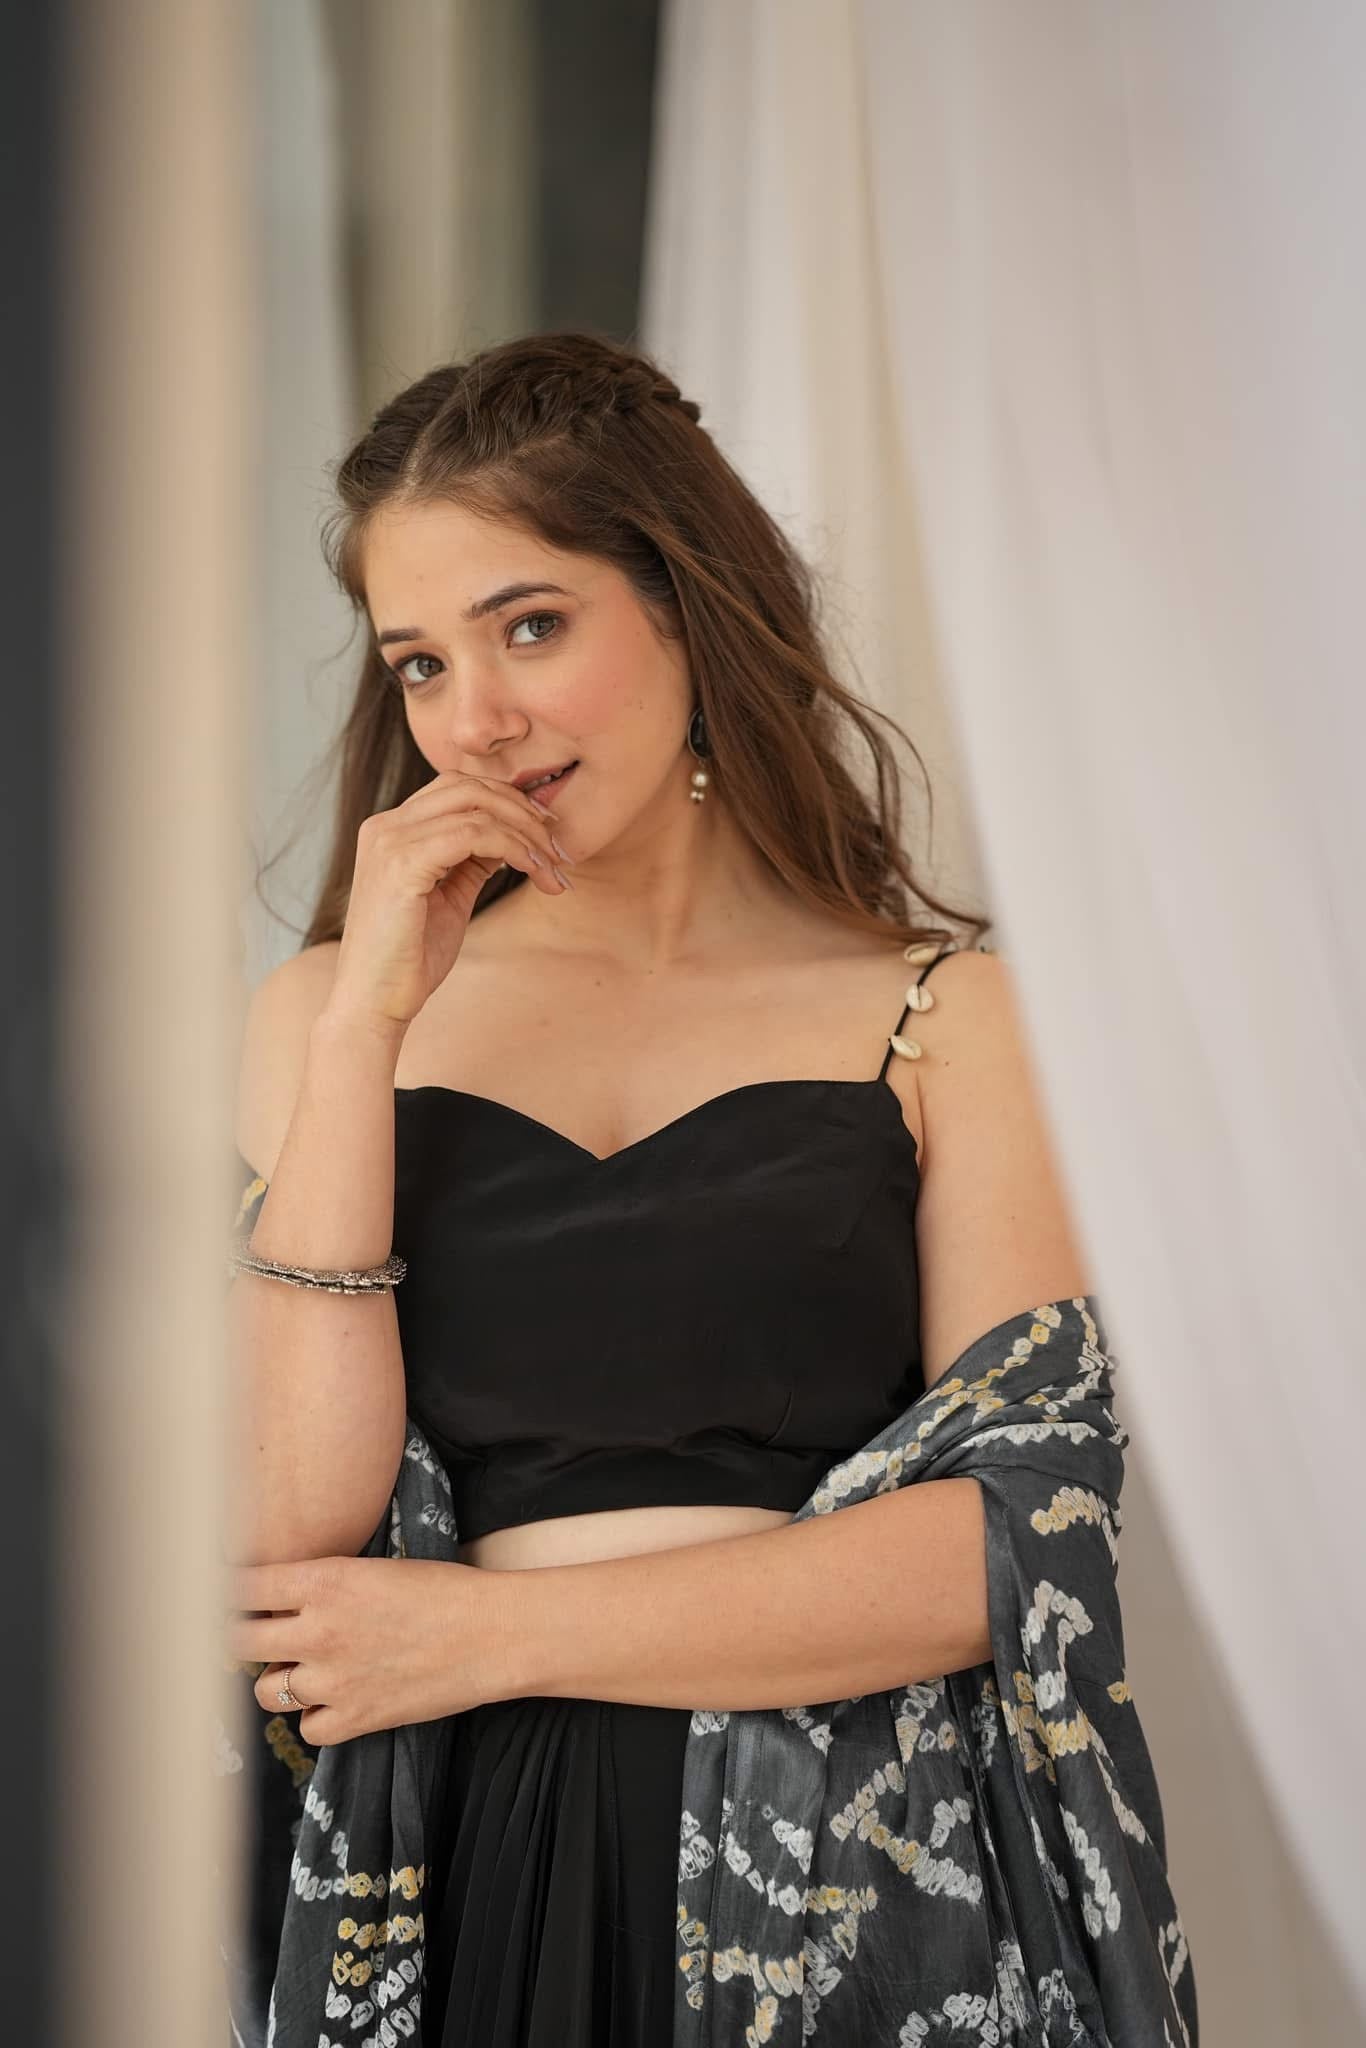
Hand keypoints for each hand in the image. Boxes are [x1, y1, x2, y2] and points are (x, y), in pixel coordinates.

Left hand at [224, 1554, 521, 1746]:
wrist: (493, 1633)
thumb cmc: (444, 1590)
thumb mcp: (375, 1567)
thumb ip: (323, 1584)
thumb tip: (280, 1599)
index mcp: (324, 1580)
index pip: (243, 1587)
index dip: (230, 1591)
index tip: (229, 1595)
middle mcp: (318, 1630)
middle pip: (239, 1640)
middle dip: (242, 1637)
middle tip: (258, 1635)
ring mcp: (333, 1679)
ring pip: (265, 1691)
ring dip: (278, 1680)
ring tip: (301, 1669)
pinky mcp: (357, 1718)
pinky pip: (308, 1729)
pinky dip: (316, 1718)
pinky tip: (335, 1700)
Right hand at [327, 769, 572, 1032]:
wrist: (374, 1003)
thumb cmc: (409, 958)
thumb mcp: (449, 897)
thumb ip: (472, 861)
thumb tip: (509, 837)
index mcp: (391, 831)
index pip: (457, 787)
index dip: (507, 802)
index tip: (546, 833)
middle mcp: (386, 826)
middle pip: (468, 786)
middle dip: (522, 811)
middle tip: (558, 848)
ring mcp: (390, 841)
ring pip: (476, 806)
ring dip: (526, 833)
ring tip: (553, 867)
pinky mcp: (402, 863)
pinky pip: (473, 834)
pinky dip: (513, 847)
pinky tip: (533, 871)